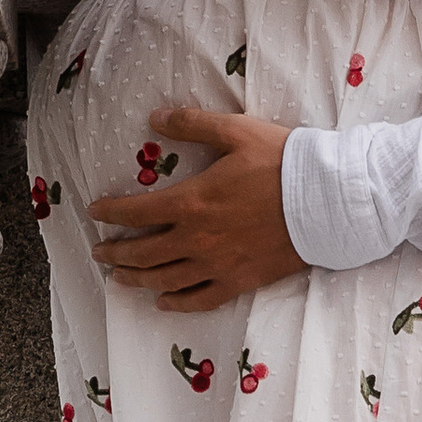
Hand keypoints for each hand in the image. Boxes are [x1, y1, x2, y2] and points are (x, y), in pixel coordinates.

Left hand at [89, 105, 303, 309]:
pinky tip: (162, 302)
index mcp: (191, 202)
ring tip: (119, 279)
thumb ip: (192, 124)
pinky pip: (199, 300)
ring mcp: (216, 265)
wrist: (327, 200)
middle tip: (99, 253)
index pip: (135, 211)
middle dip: (115, 253)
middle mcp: (196, 240)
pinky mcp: (239, 282)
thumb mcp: (235, 131)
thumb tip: (154, 118)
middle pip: (143, 253)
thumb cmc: (282, 162)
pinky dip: (176, 304)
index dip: (110, 212)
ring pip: (164, 281)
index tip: (94, 212)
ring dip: (136, 280)